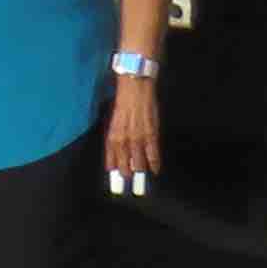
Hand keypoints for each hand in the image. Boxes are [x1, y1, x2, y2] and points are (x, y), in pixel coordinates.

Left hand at [103, 73, 162, 195]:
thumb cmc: (124, 100)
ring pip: (138, 161)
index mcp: (113, 133)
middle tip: (127, 181)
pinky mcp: (151, 134)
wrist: (135, 87)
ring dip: (139, 170)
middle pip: (124, 163)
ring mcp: (138, 137)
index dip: (112, 165)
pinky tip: (155, 170)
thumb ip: (116, 133)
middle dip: (125, 172)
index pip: (110, 155)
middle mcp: (124, 138)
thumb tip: (117, 147)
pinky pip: (153, 153)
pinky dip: (155, 163)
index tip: (113, 174)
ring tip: (139, 178)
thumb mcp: (114, 118)